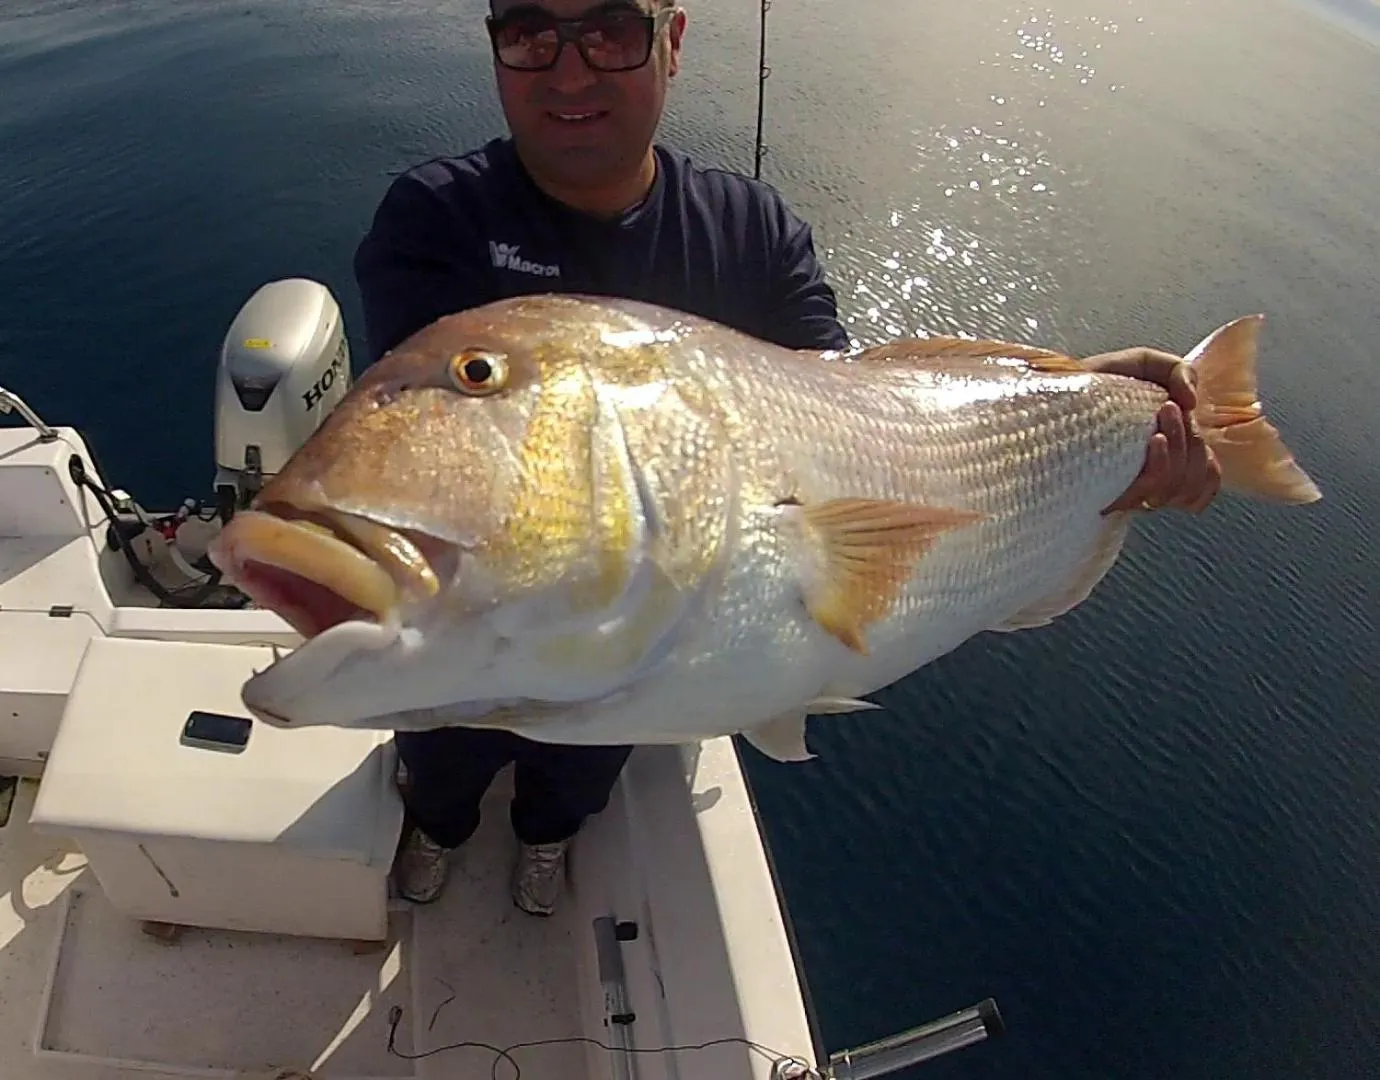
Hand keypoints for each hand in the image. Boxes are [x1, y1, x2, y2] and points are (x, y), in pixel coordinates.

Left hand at [1083, 346, 1222, 513]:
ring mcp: (1130, 485)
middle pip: (1191, 479)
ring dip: (1178, 449)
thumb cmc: (1101, 380)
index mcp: (1167, 454)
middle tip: (1167, 407)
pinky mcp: (1108, 488)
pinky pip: (1149, 492)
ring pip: (1174, 488)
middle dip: (1190, 439)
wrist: (1060, 389)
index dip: (1208, 461)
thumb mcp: (1145, 364)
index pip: (1206, 479)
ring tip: (1160, 416)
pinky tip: (1154, 442)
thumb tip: (1192, 401)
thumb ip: (1178, 371)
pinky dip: (1162, 465)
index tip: (1189, 419)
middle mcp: (1151, 476)